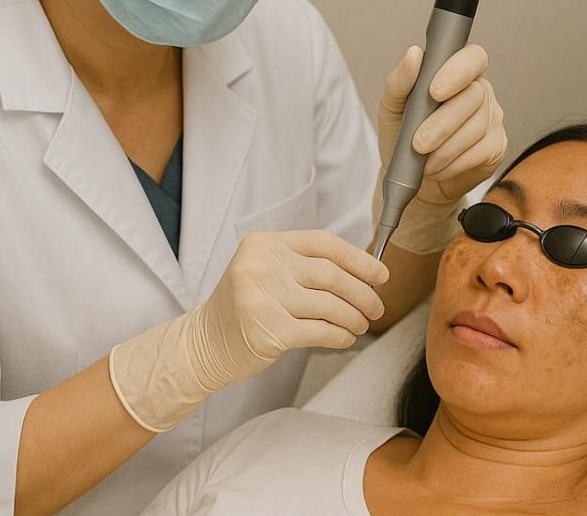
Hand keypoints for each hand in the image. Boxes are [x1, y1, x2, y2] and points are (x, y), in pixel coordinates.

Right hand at [188, 230, 388, 387]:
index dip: (359, 259)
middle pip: (331, 275)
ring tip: (361, 324)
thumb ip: (305, 265)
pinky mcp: (268, 331)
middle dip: (363, 293)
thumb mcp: (267, 270)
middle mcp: (261, 266)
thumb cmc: (246, 305)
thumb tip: (365, 271)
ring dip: (354, 317)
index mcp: (265, 244)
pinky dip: (340, 336)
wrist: (205, 342)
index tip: (381, 274)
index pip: (324, 244)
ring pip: (329, 305)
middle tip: (376, 307)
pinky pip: (320, 331)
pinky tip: (345, 338)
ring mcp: (263, 298)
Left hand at [378, 44, 507, 206]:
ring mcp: (491, 118)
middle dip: (442, 123)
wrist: (410, 177)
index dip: (457, 71)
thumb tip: (413, 55)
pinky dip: (455, 162)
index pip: (472, 58)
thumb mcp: (392, 107)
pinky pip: (481, 151)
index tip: (435, 92)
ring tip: (424, 159)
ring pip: (477, 126)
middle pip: (473, 97)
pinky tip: (439, 166)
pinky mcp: (496, 146)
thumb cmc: (401, 136)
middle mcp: (478, 91)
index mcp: (455, 73)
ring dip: (445, 148)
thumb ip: (400, 80)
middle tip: (418, 143)